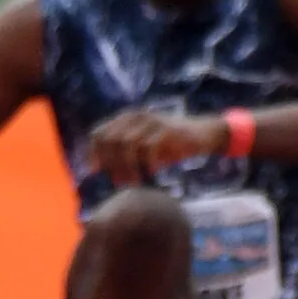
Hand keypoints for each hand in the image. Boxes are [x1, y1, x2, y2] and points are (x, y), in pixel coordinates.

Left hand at [87, 108, 227, 184]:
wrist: (202, 135)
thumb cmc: (168, 145)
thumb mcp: (140, 150)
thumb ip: (119, 155)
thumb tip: (95, 170)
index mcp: (125, 119)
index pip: (98, 134)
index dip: (94, 154)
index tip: (98, 173)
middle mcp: (135, 116)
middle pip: (110, 140)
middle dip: (112, 164)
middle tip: (120, 182)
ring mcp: (151, 121)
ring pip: (127, 144)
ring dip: (128, 167)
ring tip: (135, 182)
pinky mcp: (167, 129)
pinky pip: (148, 147)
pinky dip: (147, 163)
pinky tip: (152, 172)